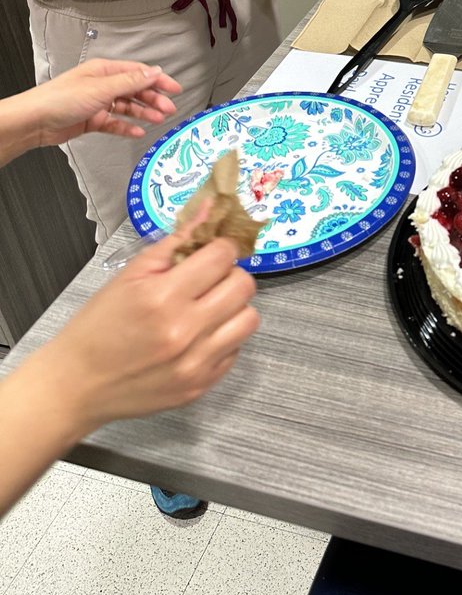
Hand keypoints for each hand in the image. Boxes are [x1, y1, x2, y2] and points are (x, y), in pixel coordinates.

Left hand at [0, 59, 181, 165]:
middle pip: (135, 90)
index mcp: (104, 71)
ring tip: (157, 120)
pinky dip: (127, 127)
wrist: (35, 121)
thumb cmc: (60, 99)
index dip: (158, 80)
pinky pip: (115, 123)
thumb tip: (154, 72)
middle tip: (169, 109)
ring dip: (143, 113)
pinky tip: (137, 132)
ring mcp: (97, 103)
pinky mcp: (92, 119)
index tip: (175, 88)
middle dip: (153, 99)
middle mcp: (102, 85)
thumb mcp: (101, 88)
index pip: (138, 72)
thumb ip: (130, 82)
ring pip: (127, 107)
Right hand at [43, 206, 259, 428]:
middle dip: (230, 274)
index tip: (211, 252)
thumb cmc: (99, 324)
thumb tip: (209, 208)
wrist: (78, 383)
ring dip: (233, 307)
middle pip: (243, 286)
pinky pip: (236, 350)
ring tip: (208, 308)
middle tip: (209, 279)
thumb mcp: (129, 275)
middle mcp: (185, 330)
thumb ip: (176, 241)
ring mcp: (196, 363)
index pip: (222, 256)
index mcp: (163, 296)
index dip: (220, 247)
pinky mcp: (201, 386)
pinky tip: (199, 336)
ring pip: (249, 319)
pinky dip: (223, 338)